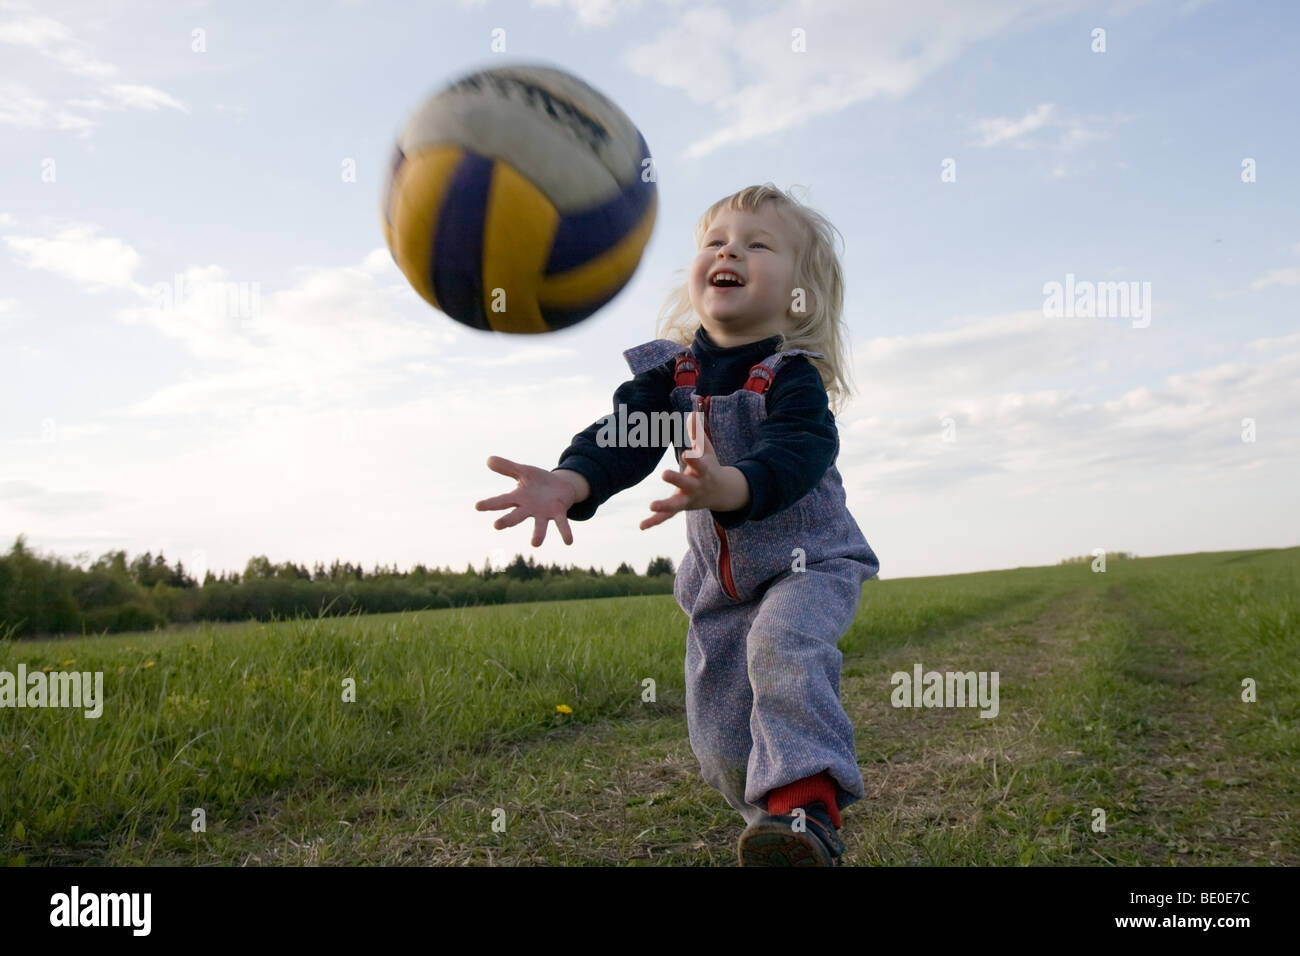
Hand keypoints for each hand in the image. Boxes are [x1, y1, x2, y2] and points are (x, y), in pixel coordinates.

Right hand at [475, 456, 579, 546]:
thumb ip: (507, 467)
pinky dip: (565, 532)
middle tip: (497, 525)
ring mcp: (544, 513)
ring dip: (538, 534)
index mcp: (519, 498)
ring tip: (535, 543)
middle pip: (516, 516)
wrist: (561, 486)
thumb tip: (488, 459)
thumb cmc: (539, 481)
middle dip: (507, 520)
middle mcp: (529, 509)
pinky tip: (568, 542)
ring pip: (540, 525)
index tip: (477, 506)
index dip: (490, 504)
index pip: (501, 501)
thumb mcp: (523, 471)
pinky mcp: (559, 512)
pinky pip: (562, 523)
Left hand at [641, 411, 742, 528]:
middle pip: (686, 484)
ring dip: (664, 505)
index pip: (699, 464)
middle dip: (677, 480)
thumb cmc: (711, 466)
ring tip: (651, 505)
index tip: (687, 453)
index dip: (694, 459)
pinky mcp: (680, 507)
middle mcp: (697, 487)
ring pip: (676, 505)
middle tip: (665, 474)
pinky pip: (667, 516)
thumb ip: (698, 433)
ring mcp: (688, 499)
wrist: (721, 492)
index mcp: (704, 471)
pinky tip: (641, 526)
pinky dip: (655, 521)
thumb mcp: (707, 450)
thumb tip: (693, 413)